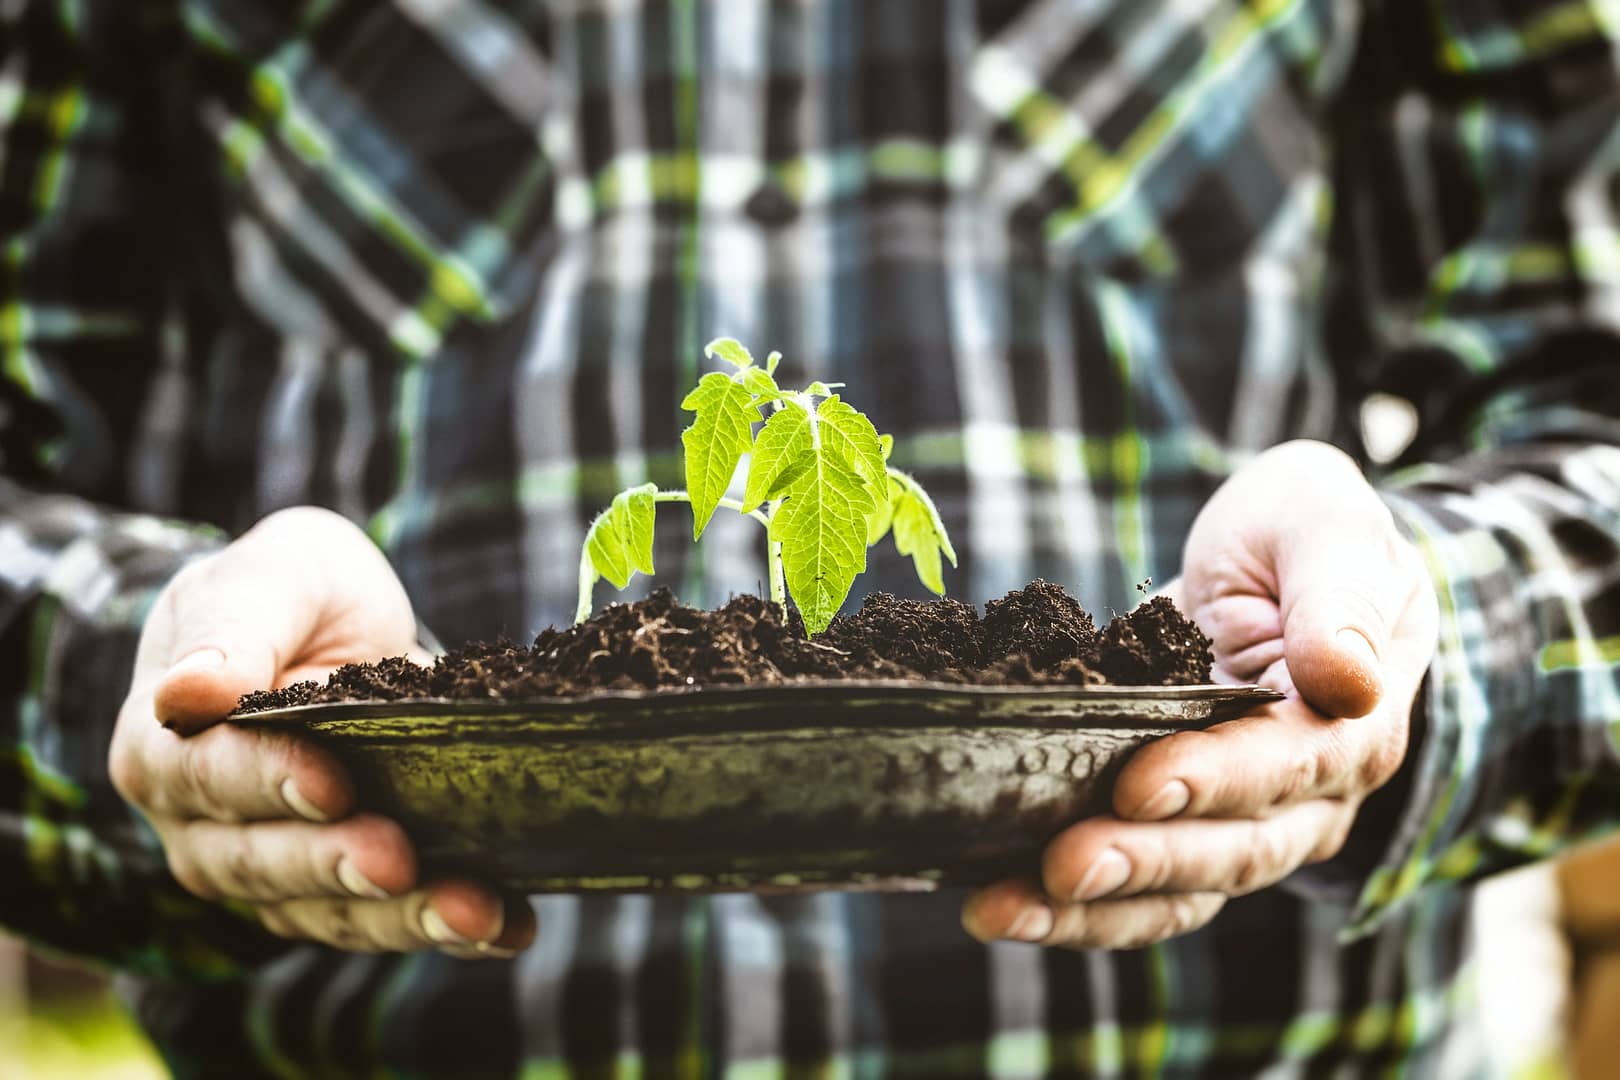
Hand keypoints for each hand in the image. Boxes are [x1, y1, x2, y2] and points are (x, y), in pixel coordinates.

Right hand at [109, 507, 534, 956]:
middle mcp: (207, 831)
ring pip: (331, 910)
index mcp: (168, 750)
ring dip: (406, 918)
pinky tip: (511, 925)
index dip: (270, 782)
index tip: (332, 784)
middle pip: (265, 863)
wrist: (334, 625)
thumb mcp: (271, 579)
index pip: (210, 776)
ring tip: (477, 913)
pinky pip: (392, 921)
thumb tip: (184, 694)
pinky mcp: (343, 892)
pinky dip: (453, 929)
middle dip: (337, 864)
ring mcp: (275, 872)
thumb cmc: (291, 592)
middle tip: (401, 860)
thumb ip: (234, 629)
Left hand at [963, 441, 1438, 947]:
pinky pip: (1138, 887)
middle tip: (1059, 866)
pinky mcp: (1185, 830)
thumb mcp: (1325, 528)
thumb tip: (1347, 681)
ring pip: (1178, 890)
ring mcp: (1247, 825)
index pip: (1284, 766)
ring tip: (1002, 910)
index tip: (1137, 785)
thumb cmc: (1306, 536)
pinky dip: (1073, 908)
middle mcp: (1307, 797)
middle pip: (1228, 850)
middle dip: (1140, 861)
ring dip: (1090, 909)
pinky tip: (998, 904)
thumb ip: (1337, 600)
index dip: (1212, 780)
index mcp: (1350, 723)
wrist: (1289, 561)